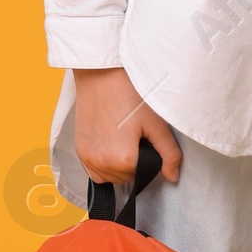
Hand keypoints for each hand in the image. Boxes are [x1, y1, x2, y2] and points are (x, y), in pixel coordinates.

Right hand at [72, 67, 181, 185]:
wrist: (101, 74)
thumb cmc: (129, 93)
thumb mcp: (156, 123)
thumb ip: (169, 154)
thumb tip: (172, 176)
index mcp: (122, 159)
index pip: (144, 174)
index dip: (150, 157)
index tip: (146, 138)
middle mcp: (101, 163)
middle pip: (126, 178)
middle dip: (134, 163)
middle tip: (134, 135)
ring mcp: (87, 157)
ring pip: (110, 177)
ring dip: (118, 166)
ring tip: (122, 138)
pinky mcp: (78, 150)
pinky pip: (93, 171)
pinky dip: (103, 165)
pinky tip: (110, 144)